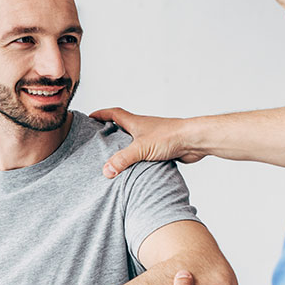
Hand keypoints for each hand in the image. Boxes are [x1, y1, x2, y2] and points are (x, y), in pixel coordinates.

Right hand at [89, 107, 205, 177]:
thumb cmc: (171, 136)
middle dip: (110, 130)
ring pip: (134, 141)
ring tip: (113, 157)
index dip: (101, 114)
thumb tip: (106, 170)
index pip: (114, 114)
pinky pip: (144, 153)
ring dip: (124, 146)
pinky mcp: (161, 149)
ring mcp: (152, 138)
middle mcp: (143, 128)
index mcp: (135, 123)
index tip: (90, 117)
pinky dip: (137, 158)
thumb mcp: (141, 148)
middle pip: (122, 126)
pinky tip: (134, 168)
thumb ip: (122, 159)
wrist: (194, 141)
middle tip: (98, 138)